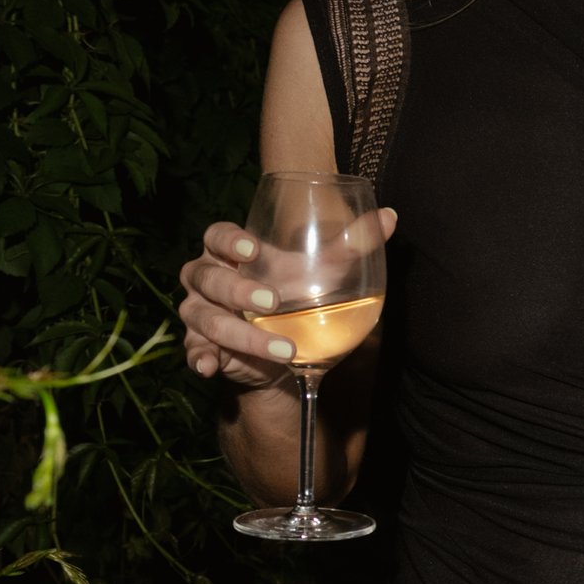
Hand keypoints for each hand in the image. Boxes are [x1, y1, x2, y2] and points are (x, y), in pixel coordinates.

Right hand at [178, 210, 397, 387]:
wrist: (286, 348)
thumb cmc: (296, 294)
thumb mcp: (323, 272)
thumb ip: (350, 245)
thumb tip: (390, 217)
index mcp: (230, 251)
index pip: (216, 235)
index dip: (229, 241)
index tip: (251, 249)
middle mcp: (207, 278)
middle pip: (210, 277)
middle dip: (238, 290)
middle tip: (273, 302)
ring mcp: (199, 313)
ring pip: (206, 318)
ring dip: (241, 335)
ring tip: (283, 349)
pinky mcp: (200, 346)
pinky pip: (192, 352)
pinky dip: (199, 359)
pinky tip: (210, 367)